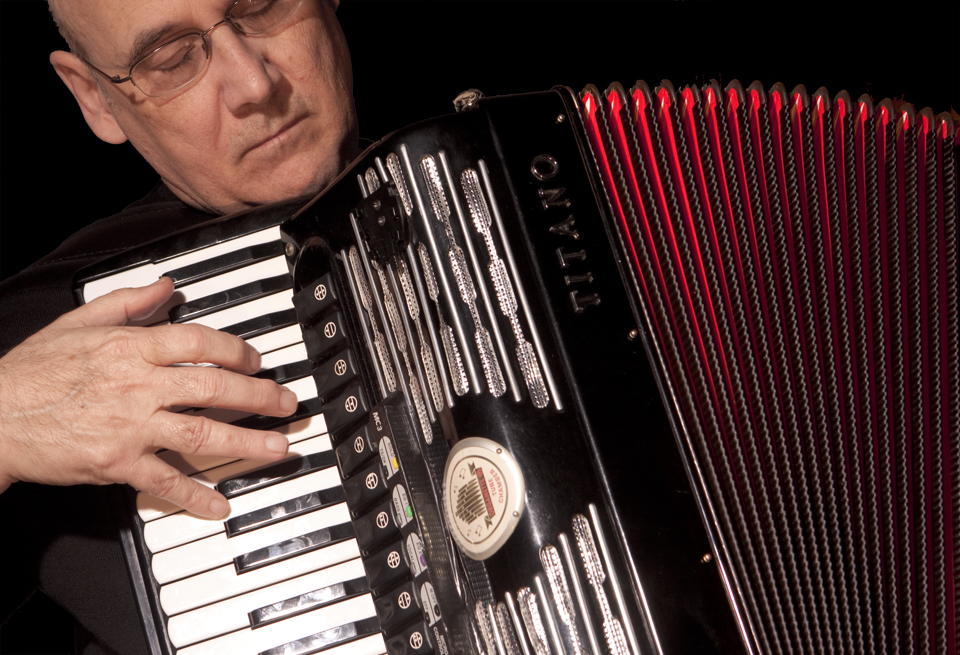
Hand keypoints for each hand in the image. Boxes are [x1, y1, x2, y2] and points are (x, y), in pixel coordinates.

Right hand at [0, 278, 296, 518]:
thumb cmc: (34, 371)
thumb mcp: (79, 322)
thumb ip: (128, 302)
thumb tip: (166, 285)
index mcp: (129, 348)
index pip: (198, 342)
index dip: (236, 349)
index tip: (257, 360)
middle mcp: (136, 386)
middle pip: (213, 388)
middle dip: (258, 396)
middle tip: (286, 403)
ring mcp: (129, 427)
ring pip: (200, 433)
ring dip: (246, 442)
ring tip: (277, 448)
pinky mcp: (116, 463)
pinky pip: (164, 481)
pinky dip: (195, 495)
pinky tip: (221, 503)